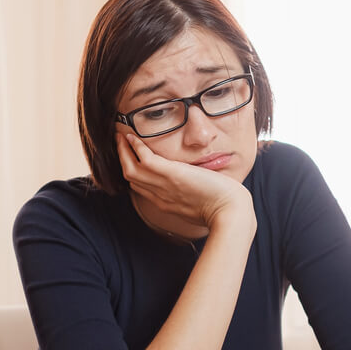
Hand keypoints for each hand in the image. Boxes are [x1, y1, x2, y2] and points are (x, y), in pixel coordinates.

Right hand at [116, 133, 250, 231]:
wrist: (230, 214)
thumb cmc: (225, 210)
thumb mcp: (203, 205)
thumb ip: (194, 196)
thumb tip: (199, 185)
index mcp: (166, 204)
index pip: (141, 188)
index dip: (133, 171)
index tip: (131, 158)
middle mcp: (160, 196)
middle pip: (131, 178)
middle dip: (122, 159)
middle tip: (120, 142)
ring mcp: (164, 186)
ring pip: (131, 169)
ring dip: (123, 150)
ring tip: (121, 136)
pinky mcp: (172, 175)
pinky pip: (145, 159)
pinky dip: (136, 147)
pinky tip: (134, 137)